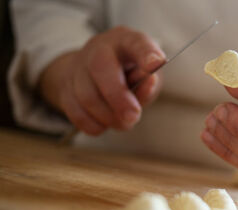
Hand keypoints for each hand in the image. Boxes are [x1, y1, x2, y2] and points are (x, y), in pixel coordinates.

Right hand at [39, 26, 165, 134]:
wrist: (95, 72)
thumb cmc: (130, 74)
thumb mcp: (146, 75)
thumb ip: (149, 83)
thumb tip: (148, 83)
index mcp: (126, 41)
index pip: (136, 42)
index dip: (146, 52)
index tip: (156, 62)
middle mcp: (99, 48)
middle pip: (100, 68)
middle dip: (118, 98)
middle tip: (133, 117)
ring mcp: (78, 66)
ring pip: (86, 96)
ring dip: (108, 117)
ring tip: (123, 123)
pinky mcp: (65, 87)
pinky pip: (75, 112)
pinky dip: (93, 125)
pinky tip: (104, 124)